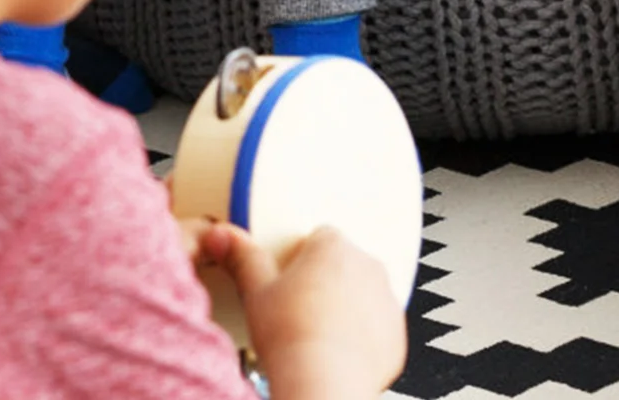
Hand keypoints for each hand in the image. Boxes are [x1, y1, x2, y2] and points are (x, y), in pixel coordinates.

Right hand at [200, 223, 405, 399]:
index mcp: (333, 246)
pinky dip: (363, 336)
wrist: (323, 384)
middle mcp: (367, 266)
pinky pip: (378, 326)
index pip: (319, 238)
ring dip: (347, 307)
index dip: (300, 260)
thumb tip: (222, 234)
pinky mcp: (396, 335)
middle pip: (343, 265)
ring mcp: (386, 301)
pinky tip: (338, 351)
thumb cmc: (292, 337)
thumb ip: (241, 255)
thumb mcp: (255, 289)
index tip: (288, 281)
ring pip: (362, 294)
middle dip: (326, 281)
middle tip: (300, 309)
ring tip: (318, 333)